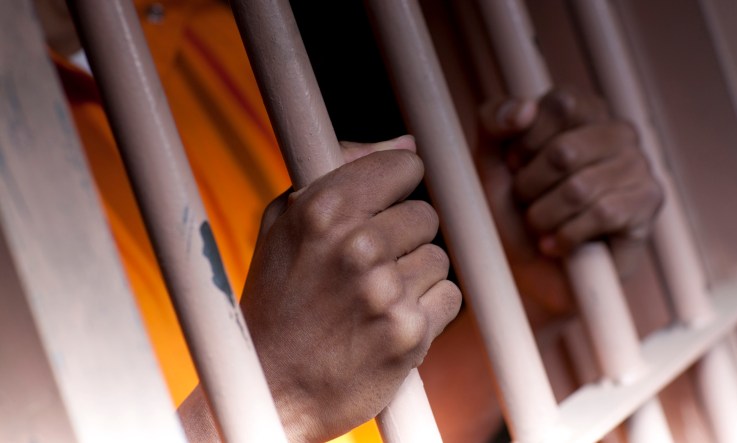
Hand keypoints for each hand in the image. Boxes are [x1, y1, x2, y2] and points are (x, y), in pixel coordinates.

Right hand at [241, 136, 461, 441]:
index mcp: (323, 210)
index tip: (381, 209)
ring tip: (373, 299)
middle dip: (403, 239)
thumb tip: (408, 144)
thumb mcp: (285, 222)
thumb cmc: (278, 299)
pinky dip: (428, 310)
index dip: (396, 189)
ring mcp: (386, 291)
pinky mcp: (410, 334)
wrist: (272, 385)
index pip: (406, 167)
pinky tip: (390, 321)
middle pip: (426, 215)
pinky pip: (449, 297)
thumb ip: (341, 169)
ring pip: (439, 258)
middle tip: (367, 267)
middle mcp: (357, 246)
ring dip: (414, 277)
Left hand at [480, 88, 662, 276]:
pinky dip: (566, 236)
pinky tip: (557, 244)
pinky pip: (601, 215)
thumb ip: (492, 121)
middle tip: (526, 203)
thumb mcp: (488, 160)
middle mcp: (617, 131)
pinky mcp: (647, 203)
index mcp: (582, 110)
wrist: (530, 270)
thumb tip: (525, 107)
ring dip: (544, 217)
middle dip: (529, 187)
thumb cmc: (511, 210)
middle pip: (564, 151)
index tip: (514, 166)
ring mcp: (638, 166)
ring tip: (540, 226)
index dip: (525, 142)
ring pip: (579, 189)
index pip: (561, 103)